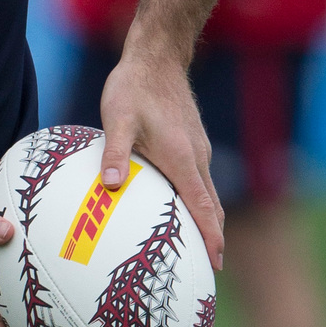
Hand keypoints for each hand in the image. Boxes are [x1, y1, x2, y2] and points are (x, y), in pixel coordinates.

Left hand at [99, 50, 224, 269]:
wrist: (157, 58)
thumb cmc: (134, 87)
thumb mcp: (117, 118)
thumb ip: (115, 151)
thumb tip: (109, 185)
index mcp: (183, 159)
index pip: (204, 207)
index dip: (211, 237)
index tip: (216, 265)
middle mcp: (197, 157)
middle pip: (212, 206)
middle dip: (212, 237)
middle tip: (206, 268)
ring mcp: (198, 148)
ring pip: (206, 192)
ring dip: (206, 219)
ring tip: (193, 245)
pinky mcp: (192, 141)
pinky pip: (198, 178)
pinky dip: (197, 199)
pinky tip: (177, 204)